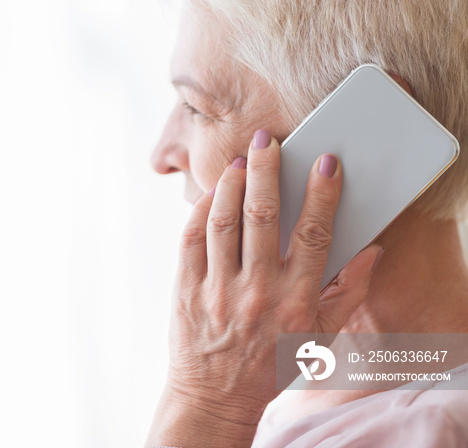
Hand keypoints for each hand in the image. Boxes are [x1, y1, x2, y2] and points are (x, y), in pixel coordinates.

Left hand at [146, 130, 383, 447]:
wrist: (216, 397)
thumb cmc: (272, 365)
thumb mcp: (319, 338)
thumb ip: (347, 293)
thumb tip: (370, 249)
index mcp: (296, 301)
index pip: (313, 235)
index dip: (322, 194)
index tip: (326, 162)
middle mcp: (256, 292)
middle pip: (262, 217)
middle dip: (266, 170)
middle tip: (267, 140)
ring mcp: (217, 290)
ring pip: (223, 223)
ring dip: (231, 185)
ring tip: (240, 161)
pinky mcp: (186, 291)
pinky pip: (191, 241)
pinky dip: (200, 212)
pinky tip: (212, 194)